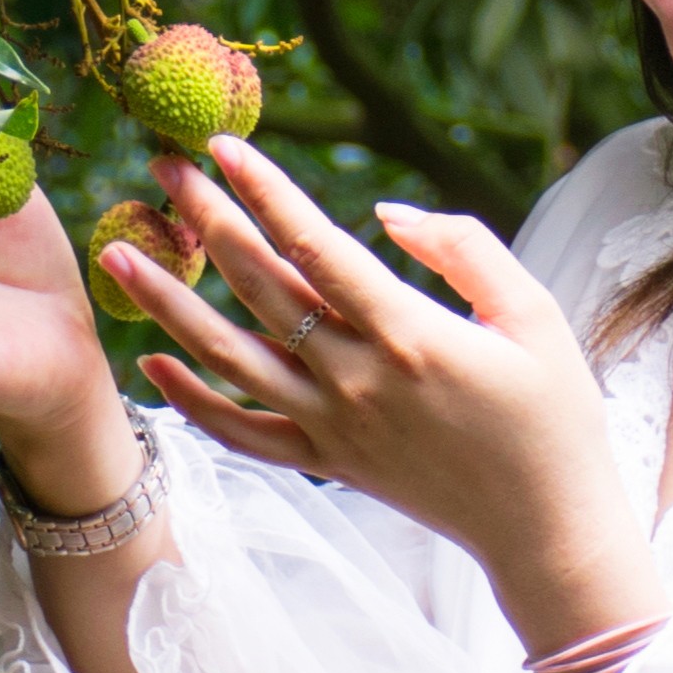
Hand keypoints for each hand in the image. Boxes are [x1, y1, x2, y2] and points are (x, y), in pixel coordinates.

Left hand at [108, 135, 661, 662]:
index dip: (265, 190)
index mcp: (410, 334)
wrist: (546, 528)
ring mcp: (333, 428)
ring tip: (119, 253)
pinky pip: (242, 433)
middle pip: (260, 286)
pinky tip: (149, 362)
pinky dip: (190, 402)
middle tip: (163, 163)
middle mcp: (357, 380)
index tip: (223, 144)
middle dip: (206, 218)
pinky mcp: (326, 464)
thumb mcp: (535, 313)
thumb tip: (386, 211)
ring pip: (229, 357)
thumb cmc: (553, 414)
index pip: (316, 246)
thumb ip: (464, 249)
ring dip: (168, 303)